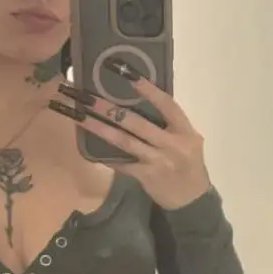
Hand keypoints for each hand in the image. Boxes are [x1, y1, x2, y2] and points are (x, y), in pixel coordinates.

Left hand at [50, 75, 211, 211]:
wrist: (193, 199)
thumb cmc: (189, 165)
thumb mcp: (188, 140)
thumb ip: (170, 124)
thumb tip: (141, 101)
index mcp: (184, 132)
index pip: (167, 105)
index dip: (148, 90)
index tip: (128, 74)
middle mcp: (172, 145)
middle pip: (137, 123)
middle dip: (109, 109)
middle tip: (87, 96)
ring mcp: (158, 161)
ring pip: (124, 141)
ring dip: (100, 128)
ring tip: (79, 116)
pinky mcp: (146, 176)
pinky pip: (122, 163)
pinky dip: (106, 156)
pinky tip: (89, 149)